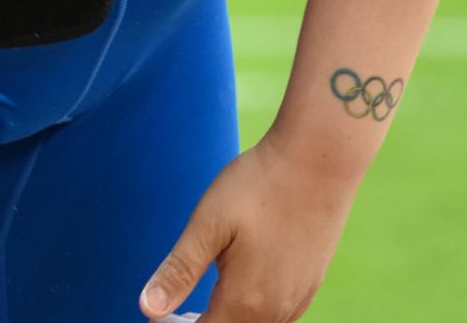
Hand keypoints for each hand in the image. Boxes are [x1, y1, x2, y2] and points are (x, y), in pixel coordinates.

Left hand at [139, 136, 355, 321]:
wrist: (319, 159)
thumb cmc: (259, 186)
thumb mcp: (209, 223)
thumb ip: (179, 271)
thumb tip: (147, 308)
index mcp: (244, 303)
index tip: (161, 316)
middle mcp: (274, 312)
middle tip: (178, 310)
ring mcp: (297, 299)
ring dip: (231, 318)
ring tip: (207, 298)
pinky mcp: (311, 284)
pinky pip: (280, 316)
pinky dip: (257, 312)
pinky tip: (245, 287)